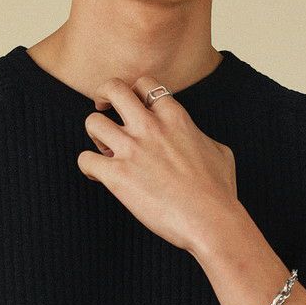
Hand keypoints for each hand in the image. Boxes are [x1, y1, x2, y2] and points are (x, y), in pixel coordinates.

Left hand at [77, 74, 240, 252]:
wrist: (211, 221)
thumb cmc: (220, 192)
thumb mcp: (219, 152)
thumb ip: (200, 137)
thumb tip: (196, 139)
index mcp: (175, 117)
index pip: (145, 83)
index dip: (135, 93)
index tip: (133, 108)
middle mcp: (151, 127)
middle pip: (114, 89)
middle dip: (105, 97)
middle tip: (105, 112)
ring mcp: (132, 150)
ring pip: (92, 122)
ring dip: (95, 134)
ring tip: (105, 150)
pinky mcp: (118, 176)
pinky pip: (85, 159)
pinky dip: (88, 166)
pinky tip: (99, 176)